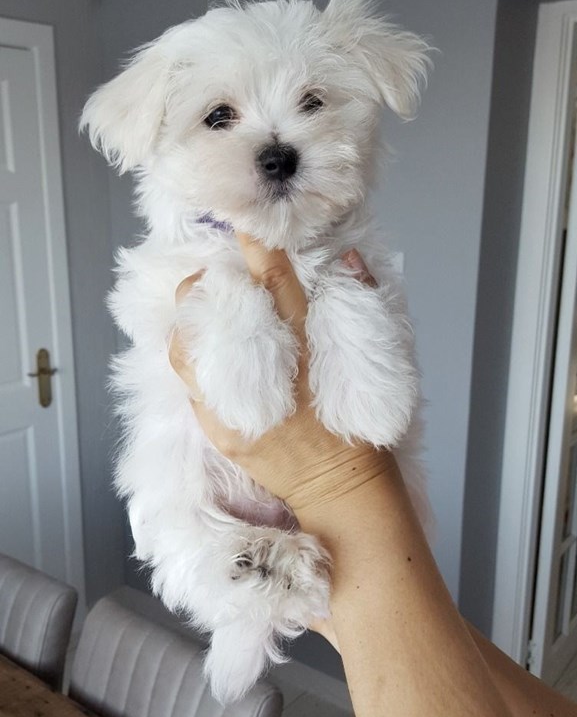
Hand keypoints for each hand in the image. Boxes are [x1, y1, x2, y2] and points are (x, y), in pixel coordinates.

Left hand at [169, 235, 390, 519]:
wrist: (340, 492)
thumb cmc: (359, 429)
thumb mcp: (367, 365)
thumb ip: (357, 308)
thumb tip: (350, 260)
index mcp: (306, 351)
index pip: (278, 285)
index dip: (257, 249)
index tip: (244, 224)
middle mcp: (265, 373)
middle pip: (215, 312)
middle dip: (206, 286)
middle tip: (219, 283)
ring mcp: (234, 404)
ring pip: (187, 346)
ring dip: (192, 323)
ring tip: (207, 320)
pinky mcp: (220, 428)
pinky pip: (190, 385)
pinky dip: (194, 362)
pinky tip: (207, 358)